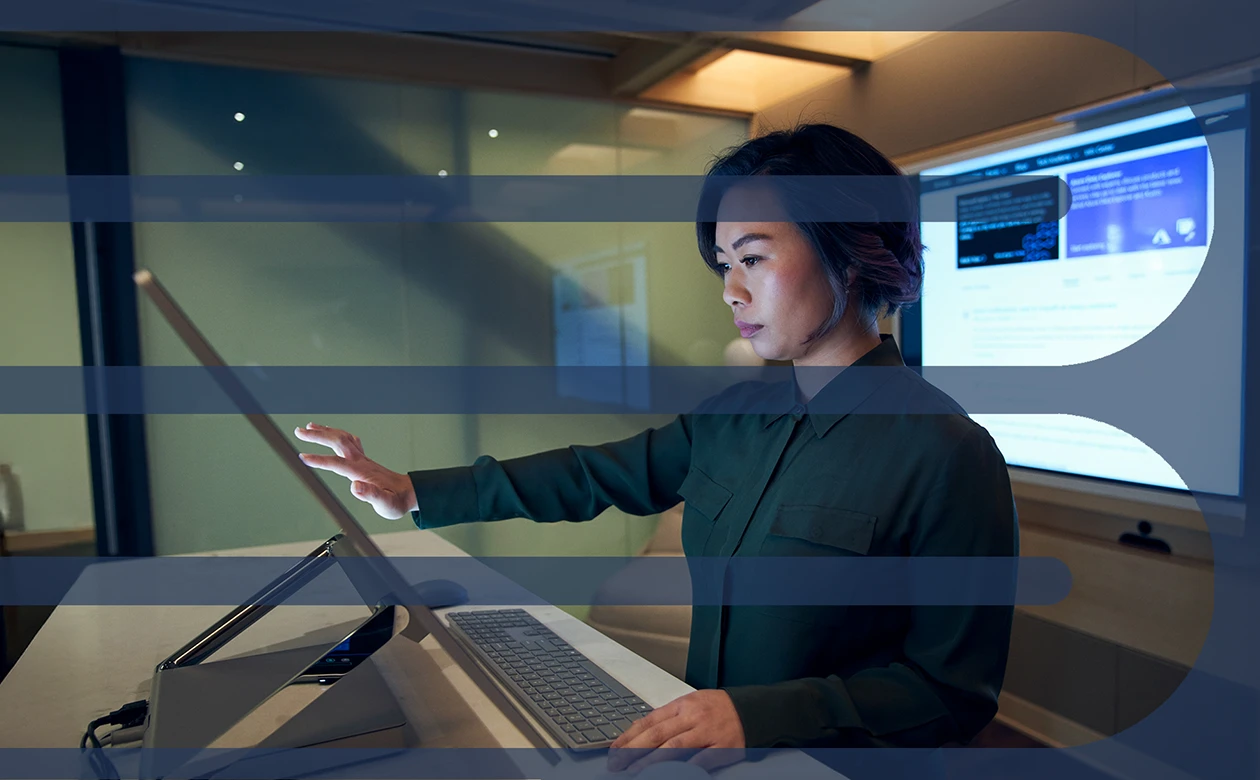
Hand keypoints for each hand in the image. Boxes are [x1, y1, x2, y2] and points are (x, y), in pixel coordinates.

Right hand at [293, 422, 416, 518]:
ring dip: (325, 431)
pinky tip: (333, 434)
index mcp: (362, 472)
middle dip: (317, 435)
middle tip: (298, 431)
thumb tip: (355, 487)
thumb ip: (371, 495)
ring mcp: (363, 459)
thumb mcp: (385, 504)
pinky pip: (349, 441)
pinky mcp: (364, 459)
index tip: (302, 457)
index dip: (320, 460)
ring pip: (343, 438)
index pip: (337, 463)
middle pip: (337, 442)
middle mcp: (361, 462)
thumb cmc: (396, 501)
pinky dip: (338, 434)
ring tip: (309, 426)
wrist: (409, 493)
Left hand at [607, 690, 744, 773]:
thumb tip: (642, 731)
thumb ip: (669, 717)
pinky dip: (682, 769)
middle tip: (617, 764)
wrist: (752, 709)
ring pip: (673, 748)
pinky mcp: (721, 748)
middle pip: (657, 735)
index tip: (615, 749)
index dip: (630, 736)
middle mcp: (692, 717)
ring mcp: (706, 732)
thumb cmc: (718, 708)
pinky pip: (699, 761)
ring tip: (634, 771)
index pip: (649, 721)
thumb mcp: (691, 703)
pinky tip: (667, 775)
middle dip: (633, 750)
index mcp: (682, 704)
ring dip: (651, 762)